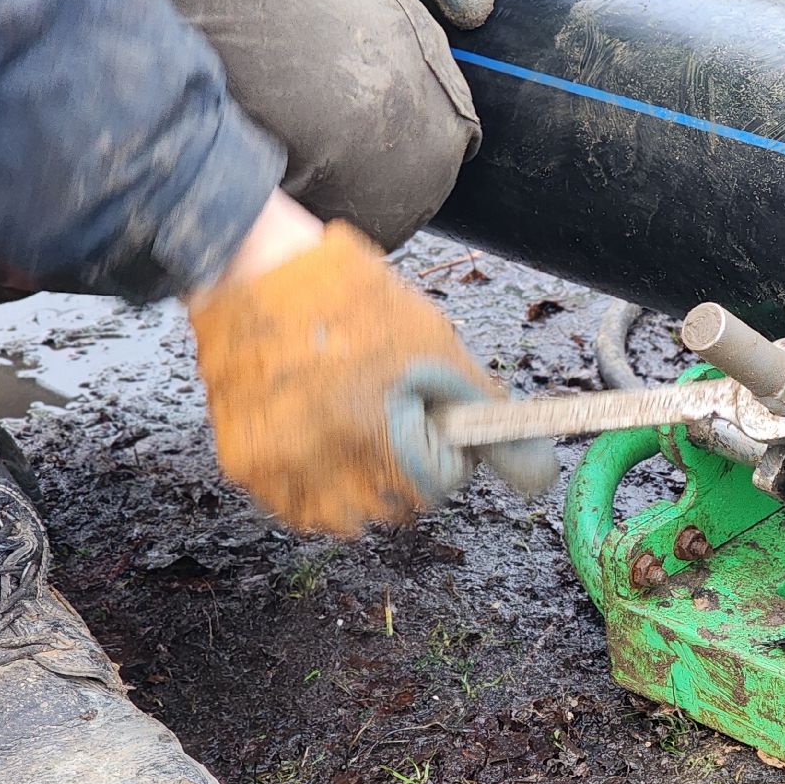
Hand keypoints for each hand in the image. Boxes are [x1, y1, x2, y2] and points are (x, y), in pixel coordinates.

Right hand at [188, 217, 499, 532]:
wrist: (257, 267)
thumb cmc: (357, 301)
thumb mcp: (439, 349)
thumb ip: (489, 418)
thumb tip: (540, 477)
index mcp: (375, 430)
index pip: (441, 485)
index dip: (449, 447)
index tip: (431, 412)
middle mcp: (320, 461)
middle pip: (399, 506)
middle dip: (409, 465)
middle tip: (390, 410)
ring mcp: (277, 466)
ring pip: (349, 516)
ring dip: (365, 482)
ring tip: (355, 420)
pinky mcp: (244, 463)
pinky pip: (299, 507)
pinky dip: (320, 485)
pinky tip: (325, 438)